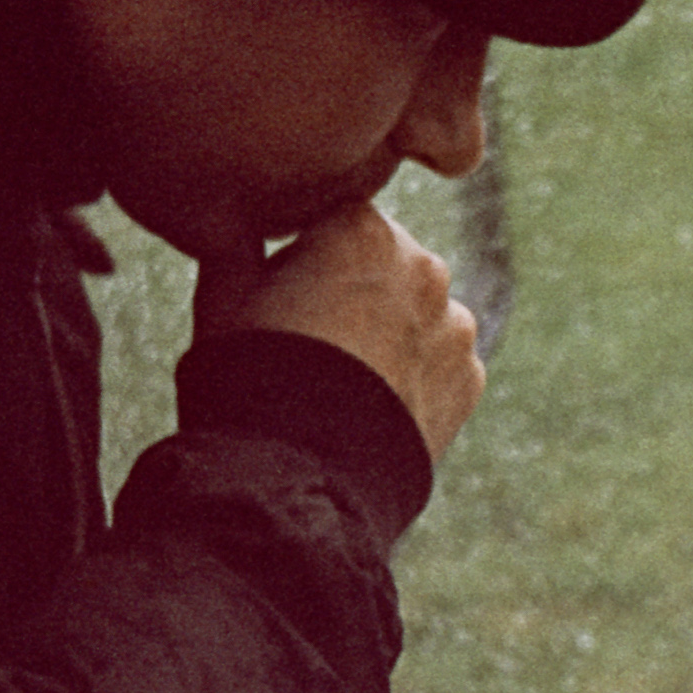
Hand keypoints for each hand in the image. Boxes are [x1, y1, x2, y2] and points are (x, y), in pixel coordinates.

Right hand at [192, 204, 483, 461]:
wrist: (297, 470)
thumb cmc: (251, 372)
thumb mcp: (222, 295)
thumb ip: (237, 245)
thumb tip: (235, 223)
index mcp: (364, 229)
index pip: (338, 222)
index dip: (306, 256)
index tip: (285, 293)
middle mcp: (425, 267)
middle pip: (388, 266)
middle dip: (359, 290)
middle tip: (313, 340)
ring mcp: (455, 325)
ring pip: (420, 316)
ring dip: (392, 333)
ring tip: (344, 380)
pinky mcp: (470, 379)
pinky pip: (440, 366)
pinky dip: (414, 379)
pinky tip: (372, 406)